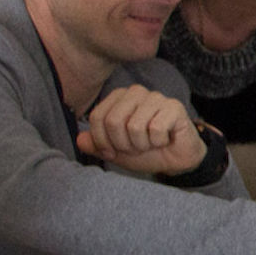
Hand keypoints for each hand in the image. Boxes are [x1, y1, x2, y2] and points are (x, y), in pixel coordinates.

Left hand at [77, 86, 207, 175]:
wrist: (175, 161)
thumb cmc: (146, 152)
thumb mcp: (115, 151)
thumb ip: (96, 145)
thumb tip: (80, 140)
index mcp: (119, 97)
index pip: (97, 117)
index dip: (103, 142)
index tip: (114, 151)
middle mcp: (136, 92)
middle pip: (113, 121)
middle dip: (123, 144)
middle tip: (136, 147)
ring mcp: (156, 97)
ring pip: (134, 126)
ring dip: (142, 145)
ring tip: (151, 143)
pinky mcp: (174, 107)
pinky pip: (155, 129)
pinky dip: (158, 142)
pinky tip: (165, 139)